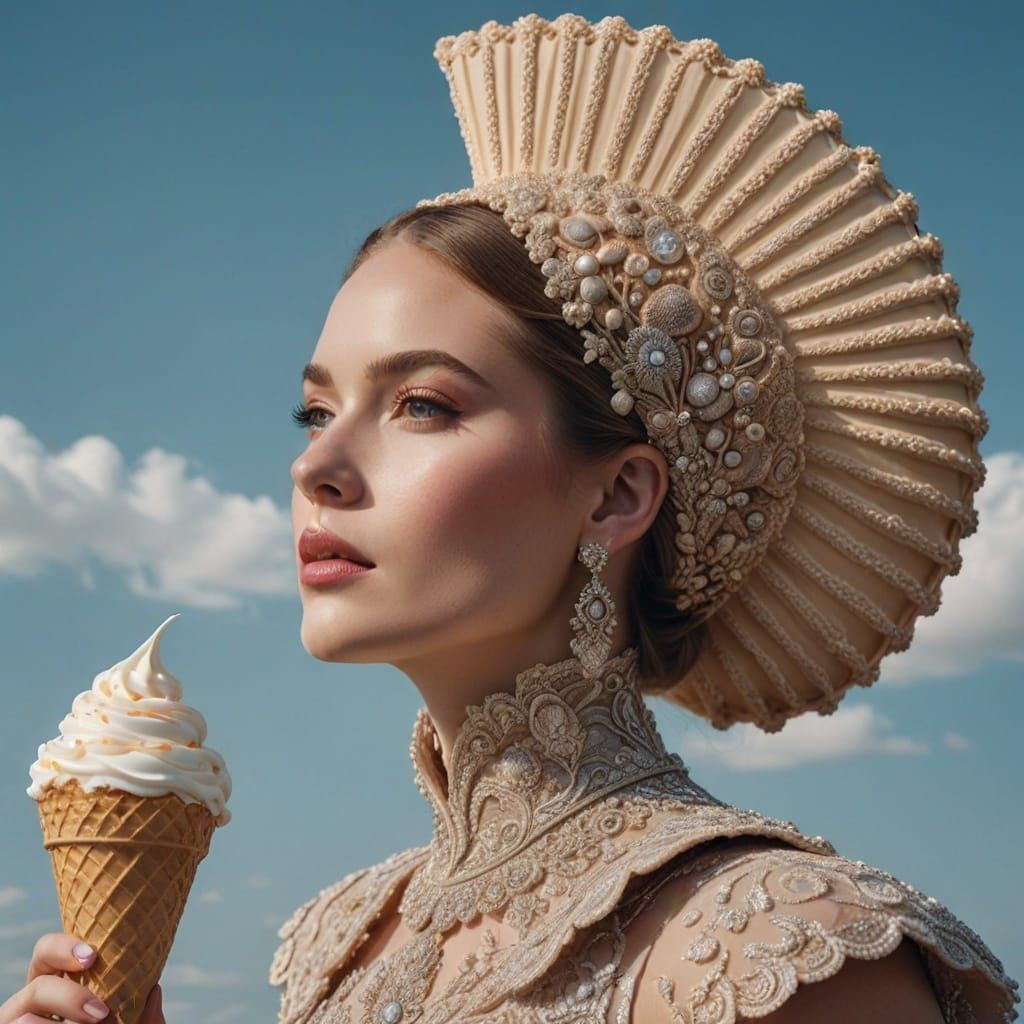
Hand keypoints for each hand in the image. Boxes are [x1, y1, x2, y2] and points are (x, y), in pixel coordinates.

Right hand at [0, 932, 163, 1022]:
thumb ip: (144, 1018)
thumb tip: (153, 991)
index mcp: (57, 986)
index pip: (49, 953)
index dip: (64, 947)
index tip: (92, 956)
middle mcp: (32, 1005)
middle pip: (37, 984)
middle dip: (68, 995)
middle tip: (100, 1012)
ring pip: (23, 1017)